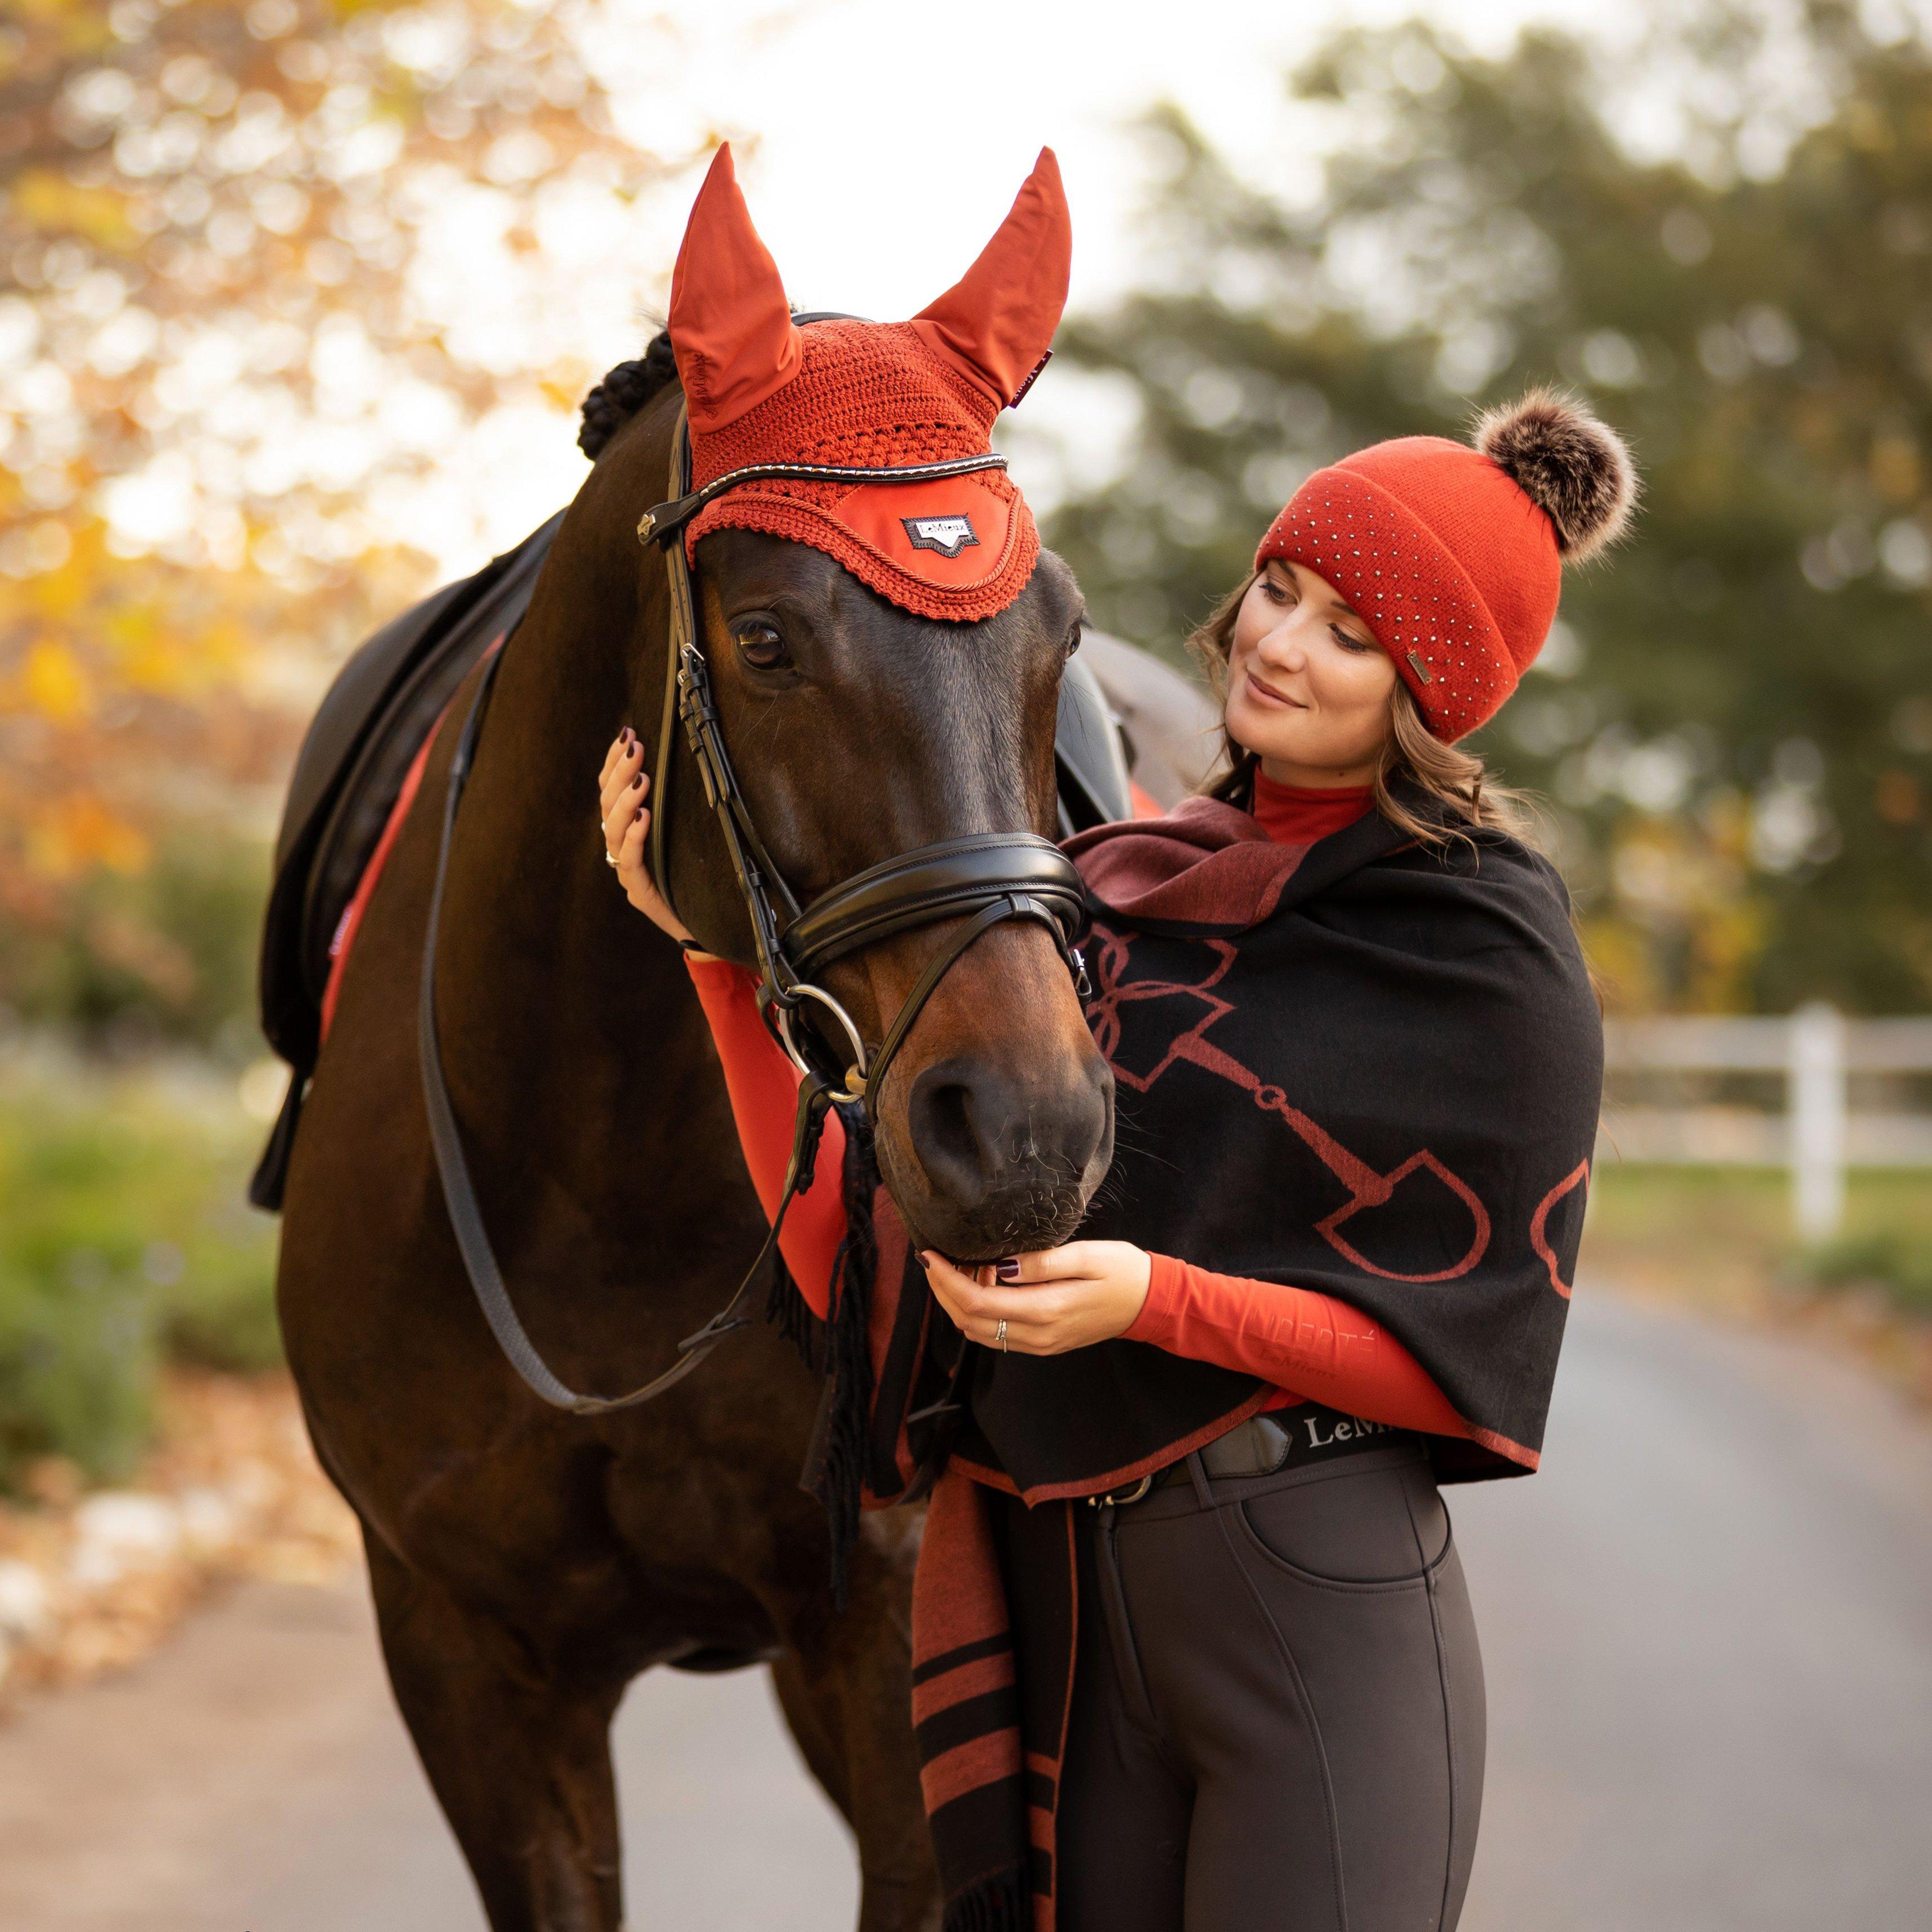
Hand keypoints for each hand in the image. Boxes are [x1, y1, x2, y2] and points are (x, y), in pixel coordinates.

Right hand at [597, 729, 703, 949]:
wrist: (710, 923)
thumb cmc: (699, 872)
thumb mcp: (689, 829)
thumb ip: (679, 801)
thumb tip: (688, 756)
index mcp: (628, 828)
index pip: (610, 788)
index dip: (614, 762)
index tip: (627, 733)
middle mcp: (622, 847)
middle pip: (608, 804)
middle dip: (620, 772)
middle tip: (636, 747)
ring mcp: (628, 871)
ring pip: (613, 831)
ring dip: (626, 802)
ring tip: (642, 780)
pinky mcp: (641, 893)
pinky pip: (629, 862)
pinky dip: (634, 838)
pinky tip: (644, 819)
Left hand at [920, 1242, 1151, 1356]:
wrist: (1149, 1303)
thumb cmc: (1123, 1271)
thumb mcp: (1087, 1255)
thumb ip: (1042, 1262)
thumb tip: (1000, 1266)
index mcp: (1047, 1310)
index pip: (977, 1302)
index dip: (946, 1280)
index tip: (929, 1254)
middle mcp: (1039, 1335)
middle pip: (969, 1321)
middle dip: (943, 1291)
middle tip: (933, 1259)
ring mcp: (1041, 1344)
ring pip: (979, 1331)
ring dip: (957, 1303)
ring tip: (952, 1268)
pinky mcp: (1044, 1343)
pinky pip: (997, 1335)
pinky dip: (978, 1313)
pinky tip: (980, 1285)